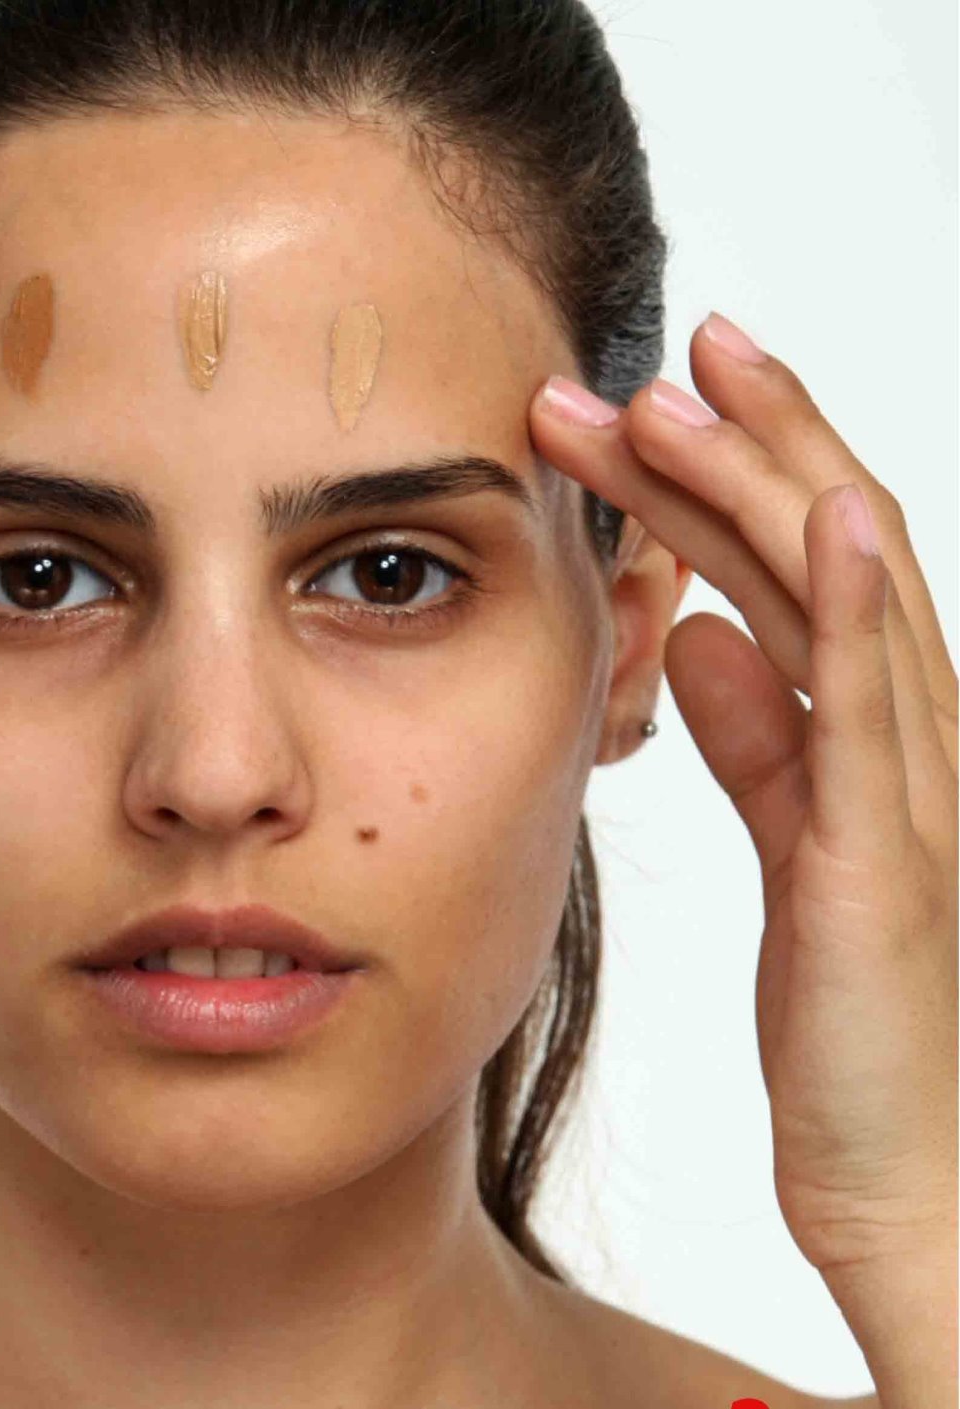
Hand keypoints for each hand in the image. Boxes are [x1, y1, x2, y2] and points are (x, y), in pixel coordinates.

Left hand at [527, 312, 957, 1282]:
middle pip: (818, 553)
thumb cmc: (848, 1022)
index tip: (645, 397)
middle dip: (736, 443)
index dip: (728, 473)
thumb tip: (702, 632)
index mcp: (864, 736)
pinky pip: (876, 719)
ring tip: (688, 387)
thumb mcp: (787, 846)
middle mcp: (907, 741)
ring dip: (769, 485)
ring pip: (845, 602)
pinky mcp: (891, 868)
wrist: (906, 1180)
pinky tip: (825, 518)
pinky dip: (856, 610)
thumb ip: (758, 737)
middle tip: (653, 352)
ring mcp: (914, 795)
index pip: (790, 569)